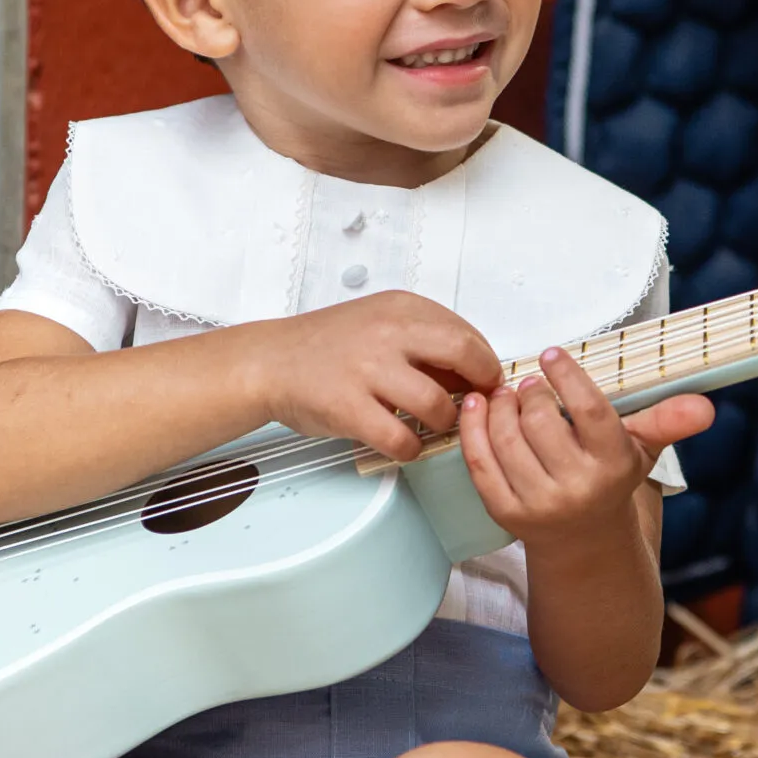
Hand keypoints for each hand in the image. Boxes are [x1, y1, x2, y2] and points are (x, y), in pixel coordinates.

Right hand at [244, 291, 504, 460]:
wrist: (269, 361)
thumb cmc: (327, 346)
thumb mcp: (380, 322)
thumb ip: (424, 340)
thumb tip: (473, 370)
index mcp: (401, 308)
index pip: (467, 333)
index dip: (486, 363)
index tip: (487, 381)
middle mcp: (388, 333)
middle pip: (464, 356)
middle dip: (481, 387)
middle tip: (478, 405)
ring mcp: (368, 370)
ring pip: (437, 405)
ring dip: (445, 423)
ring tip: (433, 425)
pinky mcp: (349, 408)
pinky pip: (401, 439)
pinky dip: (411, 449)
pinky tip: (404, 444)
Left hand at [458, 347, 714, 541]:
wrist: (586, 544)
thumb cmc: (611, 482)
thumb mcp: (642, 451)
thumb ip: (669, 421)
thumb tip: (705, 407)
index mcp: (613, 467)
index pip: (590, 411)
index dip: (568, 376)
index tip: (552, 354)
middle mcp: (577, 488)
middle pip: (541, 421)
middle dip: (531, 392)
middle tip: (531, 382)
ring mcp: (539, 504)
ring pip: (507, 439)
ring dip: (500, 406)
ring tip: (506, 393)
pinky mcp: (505, 514)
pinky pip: (480, 463)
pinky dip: (473, 429)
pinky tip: (477, 407)